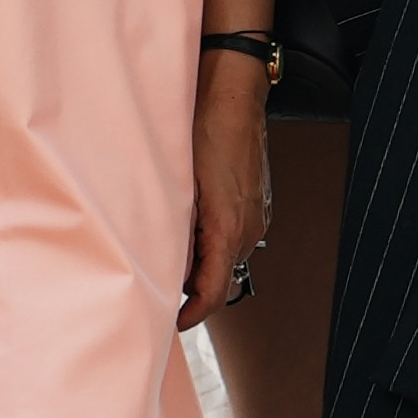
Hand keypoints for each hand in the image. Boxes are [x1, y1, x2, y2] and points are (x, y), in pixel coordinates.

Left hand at [184, 52, 273, 325]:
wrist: (233, 95)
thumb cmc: (203, 131)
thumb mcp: (179, 185)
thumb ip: (177, 232)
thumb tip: (168, 268)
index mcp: (228, 228)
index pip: (214, 292)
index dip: (193, 314)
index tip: (173, 322)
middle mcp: (249, 227)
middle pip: (221, 278)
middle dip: (193, 288)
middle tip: (160, 286)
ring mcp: (257, 216)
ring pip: (228, 257)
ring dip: (203, 262)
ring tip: (171, 251)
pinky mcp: (257, 203)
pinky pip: (235, 236)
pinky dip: (214, 242)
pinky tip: (191, 226)